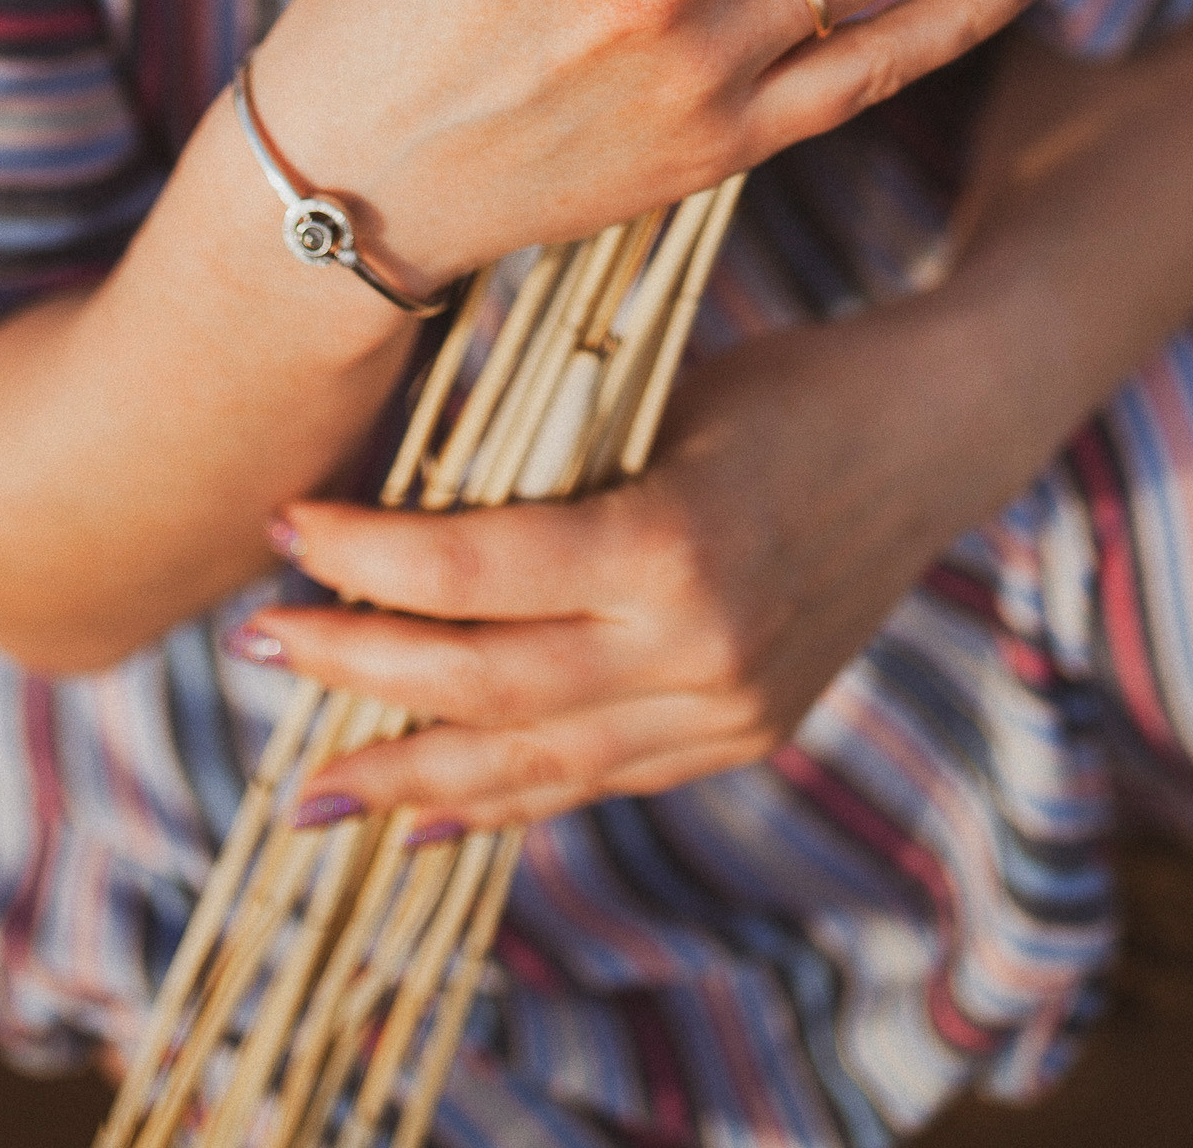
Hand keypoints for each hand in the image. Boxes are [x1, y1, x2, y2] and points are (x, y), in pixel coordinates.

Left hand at [232, 299, 1013, 831]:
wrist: (938, 436)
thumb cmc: (784, 382)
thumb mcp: (657, 394)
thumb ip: (543, 460)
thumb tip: (387, 488)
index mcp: (671, 543)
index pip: (473, 573)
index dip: (364, 559)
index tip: (283, 528)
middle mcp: (696, 650)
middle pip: (482, 685)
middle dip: (354, 669)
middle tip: (255, 643)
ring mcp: (724, 710)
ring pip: (532, 762)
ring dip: (407, 773)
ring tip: (308, 789)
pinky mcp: (739, 735)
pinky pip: (596, 781)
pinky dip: (503, 797)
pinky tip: (424, 810)